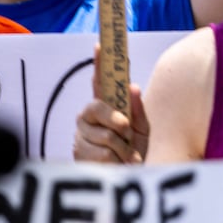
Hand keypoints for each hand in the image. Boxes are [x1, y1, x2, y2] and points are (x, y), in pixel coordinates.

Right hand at [73, 48, 149, 163]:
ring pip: (105, 134)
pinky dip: (117, 159)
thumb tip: (132, 86)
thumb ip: (137, 109)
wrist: (128, 178)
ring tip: (124, 153)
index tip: (100, 45)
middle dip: (115, 119)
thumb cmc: (134, 150)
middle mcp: (89, 117)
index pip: (99, 81)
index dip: (99, 64)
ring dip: (122, 147)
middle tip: (126, 129)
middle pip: (97, 107)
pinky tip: (116, 163)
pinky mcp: (79, 153)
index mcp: (105, 107)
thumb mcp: (142, 129)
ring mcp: (82, 134)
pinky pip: (104, 152)